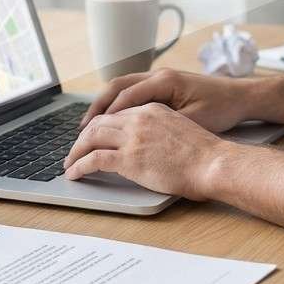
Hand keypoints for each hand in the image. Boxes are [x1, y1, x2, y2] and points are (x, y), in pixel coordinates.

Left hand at [62, 103, 235, 199]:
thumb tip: (150, 144)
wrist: (214, 163)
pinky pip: (94, 159)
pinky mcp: (129, 158)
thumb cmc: (205, 153)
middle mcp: (139, 118)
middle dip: (82, 137)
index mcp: (152, 109)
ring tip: (69, 163)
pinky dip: (79, 166)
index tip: (92, 136)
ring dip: (76, 151)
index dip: (99, 125)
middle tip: (75, 150)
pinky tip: (75, 173)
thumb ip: (160, 130)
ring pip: (91, 137)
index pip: (116, 113)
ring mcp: (132, 137)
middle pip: (98, 122)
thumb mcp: (180, 129)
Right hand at [79, 68, 260, 133]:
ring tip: (90, 125)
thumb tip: (136, 134)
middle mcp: (159, 75)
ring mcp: (160, 78)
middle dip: (97, 107)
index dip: (107, 115)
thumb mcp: (194, 120)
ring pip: (122, 87)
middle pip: (117, 86)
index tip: (91, 132)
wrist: (242, 97)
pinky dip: (118, 104)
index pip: (126, 96)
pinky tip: (112, 120)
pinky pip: (132, 91)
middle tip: (82, 128)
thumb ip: (165, 124)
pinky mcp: (163, 85)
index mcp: (164, 81)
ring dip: (105, 104)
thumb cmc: (222, 108)